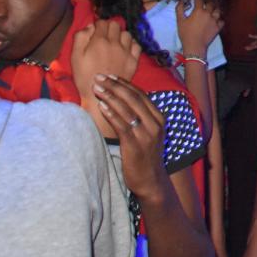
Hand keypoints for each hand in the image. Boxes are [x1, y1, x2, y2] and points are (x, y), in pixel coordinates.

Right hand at [72, 20, 140, 134]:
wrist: (99, 95)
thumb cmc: (83, 76)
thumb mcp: (75, 56)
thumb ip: (80, 37)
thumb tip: (90, 26)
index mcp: (99, 41)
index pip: (102, 22)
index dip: (98, 24)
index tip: (95, 31)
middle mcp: (115, 43)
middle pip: (115, 25)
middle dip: (109, 27)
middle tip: (104, 36)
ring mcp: (126, 52)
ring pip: (127, 33)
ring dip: (120, 35)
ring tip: (115, 42)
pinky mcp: (134, 61)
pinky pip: (137, 45)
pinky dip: (131, 44)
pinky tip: (125, 49)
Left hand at [92, 74, 167, 202]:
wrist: (151, 181)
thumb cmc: (146, 156)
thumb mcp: (149, 133)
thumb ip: (141, 118)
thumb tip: (123, 102)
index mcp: (159, 118)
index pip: (141, 94)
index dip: (124, 84)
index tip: (110, 76)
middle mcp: (155, 123)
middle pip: (133, 98)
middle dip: (114, 86)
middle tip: (99, 77)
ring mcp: (146, 133)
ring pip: (126, 109)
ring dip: (110, 96)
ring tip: (96, 88)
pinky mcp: (135, 144)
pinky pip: (122, 125)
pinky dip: (111, 113)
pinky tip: (101, 106)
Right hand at [176, 0, 222, 57]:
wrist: (195, 46)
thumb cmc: (186, 33)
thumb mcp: (180, 21)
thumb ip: (180, 9)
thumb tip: (181, 1)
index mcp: (199, 11)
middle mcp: (208, 13)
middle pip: (210, 4)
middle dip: (207, 2)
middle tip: (204, 4)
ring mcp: (215, 20)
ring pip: (218, 11)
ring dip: (214, 10)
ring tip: (212, 11)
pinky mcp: (218, 28)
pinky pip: (221, 21)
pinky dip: (219, 20)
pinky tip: (216, 20)